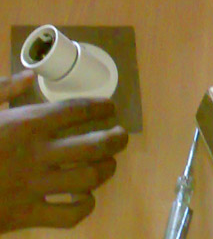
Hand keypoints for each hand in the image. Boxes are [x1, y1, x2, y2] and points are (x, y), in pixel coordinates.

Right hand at [0, 71, 127, 231]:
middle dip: (115, 139)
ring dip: (105, 170)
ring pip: (88, 178)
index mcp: (27, 123)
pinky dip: (84, 207)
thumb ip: (5, 89)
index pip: (78, 111)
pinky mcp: (26, 216)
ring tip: (108, 165)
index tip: (111, 108)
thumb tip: (30, 75)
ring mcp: (34, 186)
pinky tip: (85, 199)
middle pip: (93, 144)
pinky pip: (68, 216)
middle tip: (121, 137)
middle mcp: (37, 152)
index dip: (101, 108)